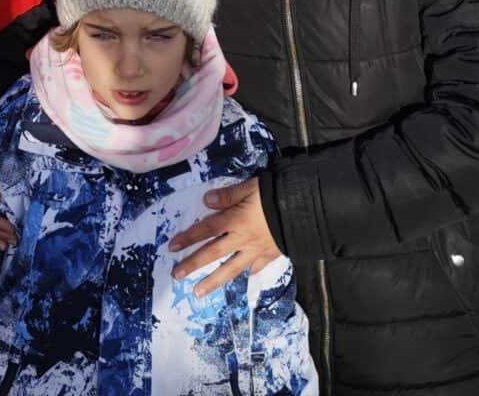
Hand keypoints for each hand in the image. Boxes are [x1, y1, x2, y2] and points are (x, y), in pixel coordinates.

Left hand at [168, 178, 281, 296]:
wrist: (306, 211)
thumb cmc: (276, 195)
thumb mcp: (251, 187)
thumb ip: (228, 195)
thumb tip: (206, 200)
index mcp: (234, 221)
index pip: (206, 229)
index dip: (188, 238)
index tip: (172, 248)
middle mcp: (242, 239)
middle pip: (213, 253)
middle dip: (193, 264)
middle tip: (177, 275)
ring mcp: (257, 250)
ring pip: (231, 268)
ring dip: (213, 281)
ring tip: (199, 292)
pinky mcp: (272, 254)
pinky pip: (258, 266)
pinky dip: (251, 271)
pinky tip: (247, 276)